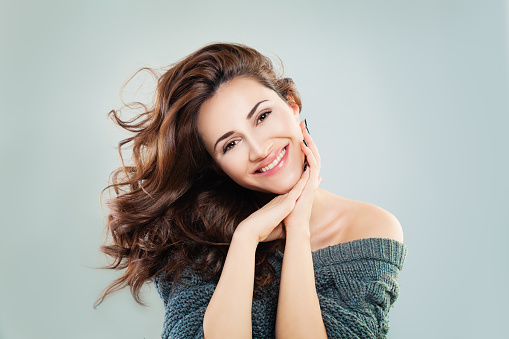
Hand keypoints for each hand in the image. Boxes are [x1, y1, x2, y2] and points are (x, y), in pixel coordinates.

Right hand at [235, 168, 309, 243]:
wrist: (252, 230)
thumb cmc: (262, 231)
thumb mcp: (276, 229)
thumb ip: (284, 228)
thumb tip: (288, 233)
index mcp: (279, 205)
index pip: (292, 195)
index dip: (299, 188)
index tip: (306, 183)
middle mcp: (282, 200)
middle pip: (296, 187)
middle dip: (304, 179)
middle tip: (311, 168)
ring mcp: (284, 200)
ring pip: (298, 185)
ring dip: (306, 177)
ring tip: (312, 167)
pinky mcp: (287, 203)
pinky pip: (298, 189)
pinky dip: (304, 181)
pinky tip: (310, 174)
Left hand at [283, 120, 321, 235]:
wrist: (293, 228)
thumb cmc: (286, 216)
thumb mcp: (284, 199)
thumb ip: (284, 192)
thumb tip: (277, 190)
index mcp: (304, 182)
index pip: (306, 159)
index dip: (304, 146)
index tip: (298, 133)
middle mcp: (310, 181)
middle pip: (313, 155)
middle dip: (308, 139)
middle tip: (303, 125)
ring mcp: (312, 183)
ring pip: (315, 157)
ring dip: (310, 142)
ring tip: (304, 129)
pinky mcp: (311, 185)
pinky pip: (313, 166)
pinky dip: (309, 155)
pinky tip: (304, 145)